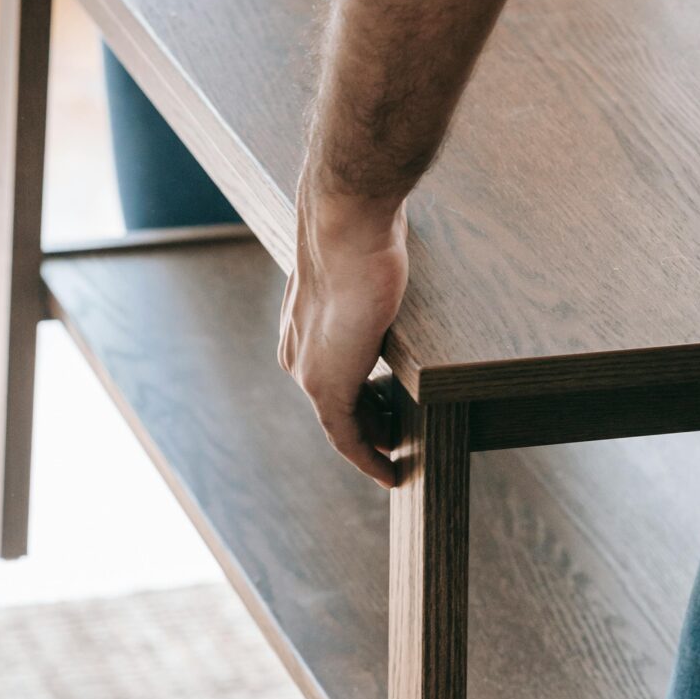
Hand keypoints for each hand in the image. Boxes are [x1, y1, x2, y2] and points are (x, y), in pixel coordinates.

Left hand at [279, 181, 408, 487]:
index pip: (334, 371)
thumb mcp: (363, 262)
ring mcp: (308, 373)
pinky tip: (390, 471)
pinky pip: (347, 438)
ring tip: (400, 457)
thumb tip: (387, 259)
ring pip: (342, 423)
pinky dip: (367, 458)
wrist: (345, 227)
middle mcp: (298, 354)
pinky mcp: (325, 388)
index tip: (383, 407)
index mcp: (303, 327)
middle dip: (370, 421)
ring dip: (373, 441)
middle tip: (400, 438)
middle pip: (338, 401)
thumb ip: (368, 275)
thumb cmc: (360, 233)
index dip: (361, 394)